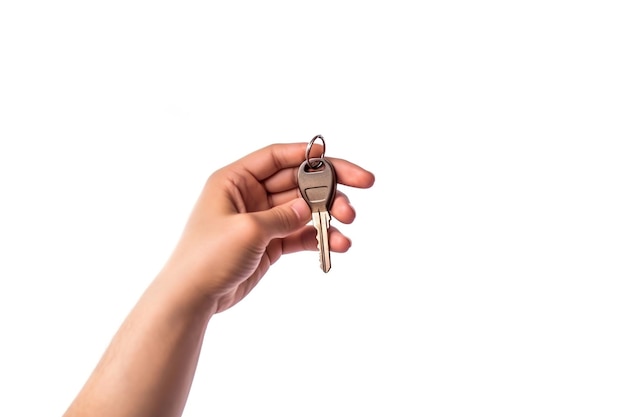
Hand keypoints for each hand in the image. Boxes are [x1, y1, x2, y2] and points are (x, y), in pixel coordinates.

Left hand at [158, 142, 374, 314]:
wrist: (193, 298)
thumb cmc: (207, 257)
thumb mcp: (248, 230)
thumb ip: (283, 215)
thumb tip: (309, 206)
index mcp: (235, 180)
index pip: (277, 157)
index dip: (308, 154)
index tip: (336, 157)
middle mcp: (249, 195)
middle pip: (297, 181)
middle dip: (329, 185)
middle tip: (362, 186)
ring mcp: (262, 220)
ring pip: (303, 208)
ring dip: (328, 213)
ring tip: (349, 223)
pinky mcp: (270, 243)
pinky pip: (300, 234)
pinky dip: (319, 237)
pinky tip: (339, 244)